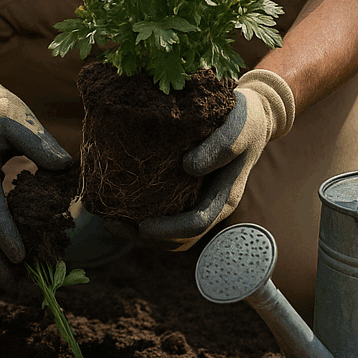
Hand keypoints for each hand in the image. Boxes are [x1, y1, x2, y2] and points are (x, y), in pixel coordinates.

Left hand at [125, 69, 294, 250]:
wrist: (249, 118)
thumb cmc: (245, 121)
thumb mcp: (240, 127)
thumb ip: (222, 146)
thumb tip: (189, 166)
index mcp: (224, 198)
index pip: (195, 225)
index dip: (168, 230)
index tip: (142, 226)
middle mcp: (209, 207)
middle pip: (176, 239)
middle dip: (144, 237)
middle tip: (112, 224)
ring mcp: (195, 202)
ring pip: (166, 234)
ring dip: (136, 232)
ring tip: (108, 220)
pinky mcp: (182, 193)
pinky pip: (161, 214)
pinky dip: (138, 215)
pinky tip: (116, 203)